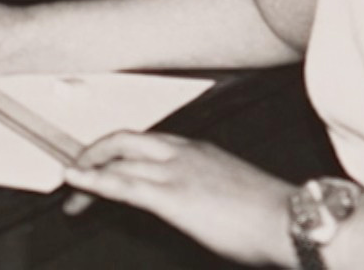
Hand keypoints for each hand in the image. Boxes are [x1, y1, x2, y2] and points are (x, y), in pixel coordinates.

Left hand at [63, 132, 294, 267]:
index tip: (102, 169)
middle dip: (94, 155)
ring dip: (88, 174)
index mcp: (197, 150)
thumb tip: (188, 206)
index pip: (145, 143)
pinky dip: (93, 182)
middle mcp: (183, 152)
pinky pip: (122, 184)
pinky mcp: (171, 195)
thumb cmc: (272, 215)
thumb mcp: (229, 193)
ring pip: (118, 161)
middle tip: (76, 176)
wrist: (293, 222)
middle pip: (124, 141)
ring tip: (70, 192)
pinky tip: (76, 184)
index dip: (116, 154)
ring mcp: (176, 171)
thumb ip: (202, 191)